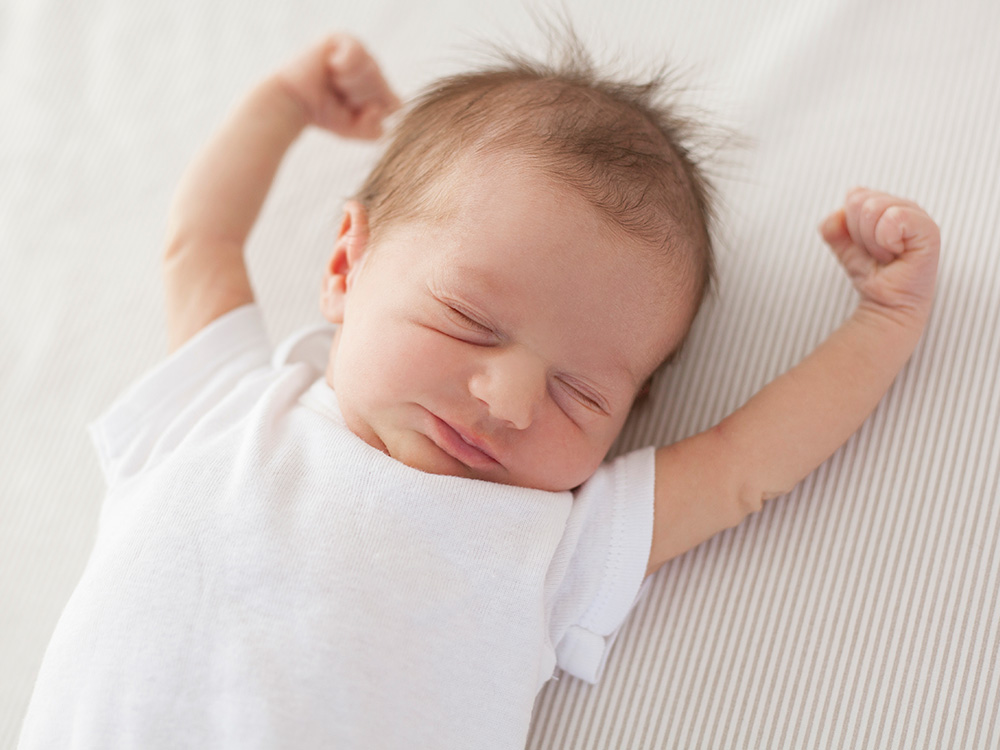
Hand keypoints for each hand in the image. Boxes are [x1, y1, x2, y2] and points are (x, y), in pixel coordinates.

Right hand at [273, 33, 401, 139]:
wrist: (292, 103)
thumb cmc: (322, 114)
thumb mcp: (354, 130)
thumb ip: (374, 129)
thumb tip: (377, 109)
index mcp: (378, 89)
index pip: (395, 104)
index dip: (373, 113)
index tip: (351, 113)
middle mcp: (371, 69)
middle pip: (384, 88)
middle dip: (359, 99)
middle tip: (338, 96)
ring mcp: (359, 53)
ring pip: (373, 72)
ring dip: (350, 84)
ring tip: (333, 82)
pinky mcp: (342, 39)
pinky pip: (357, 53)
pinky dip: (343, 66)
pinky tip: (330, 67)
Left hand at [820, 187, 939, 324]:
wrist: (885, 304)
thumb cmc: (871, 273)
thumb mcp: (844, 247)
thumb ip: (833, 228)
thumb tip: (837, 214)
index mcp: (885, 203)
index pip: (854, 195)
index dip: (850, 225)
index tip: (865, 245)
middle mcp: (903, 205)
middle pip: (860, 201)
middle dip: (859, 233)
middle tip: (876, 252)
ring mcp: (919, 216)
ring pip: (873, 208)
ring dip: (872, 240)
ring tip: (886, 255)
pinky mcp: (929, 230)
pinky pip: (895, 218)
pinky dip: (886, 240)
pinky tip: (897, 253)